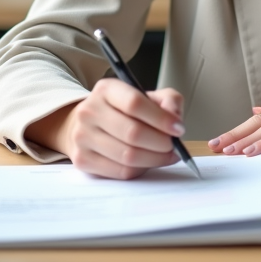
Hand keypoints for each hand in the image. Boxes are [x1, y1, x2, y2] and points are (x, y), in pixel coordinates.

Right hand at [25, 79, 184, 179]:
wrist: (91, 125)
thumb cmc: (125, 111)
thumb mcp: (148, 96)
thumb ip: (168, 100)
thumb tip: (174, 118)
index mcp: (106, 89)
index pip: (134, 103)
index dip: (161, 119)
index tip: (178, 129)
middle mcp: (89, 111)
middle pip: (132, 132)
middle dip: (161, 143)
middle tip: (173, 146)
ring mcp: (82, 136)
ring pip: (127, 155)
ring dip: (154, 159)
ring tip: (166, 155)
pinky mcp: (82, 159)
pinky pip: (120, 171)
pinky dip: (140, 170)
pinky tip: (148, 162)